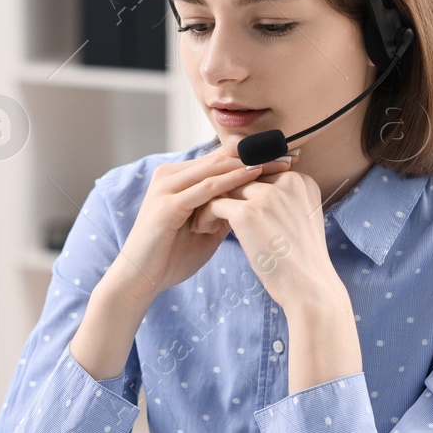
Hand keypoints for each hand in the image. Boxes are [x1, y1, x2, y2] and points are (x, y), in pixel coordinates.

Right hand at [109, 143, 295, 302]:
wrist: (141, 279)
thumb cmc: (172, 257)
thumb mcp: (207, 229)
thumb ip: (226, 211)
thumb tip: (254, 203)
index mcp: (179, 178)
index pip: (223, 159)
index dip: (256, 156)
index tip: (287, 157)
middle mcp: (171, 175)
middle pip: (222, 157)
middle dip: (259, 155)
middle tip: (291, 153)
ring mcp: (167, 187)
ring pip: (216, 168)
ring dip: (251, 163)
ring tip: (280, 161)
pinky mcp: (167, 204)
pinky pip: (205, 188)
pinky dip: (231, 181)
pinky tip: (254, 176)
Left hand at [201, 166, 340, 313]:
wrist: (309, 287)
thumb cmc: (301, 261)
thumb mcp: (299, 221)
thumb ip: (281, 202)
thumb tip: (249, 195)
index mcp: (301, 181)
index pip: (260, 175)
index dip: (243, 192)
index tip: (232, 208)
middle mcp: (287, 181)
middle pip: (242, 179)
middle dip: (226, 195)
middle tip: (211, 214)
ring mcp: (267, 196)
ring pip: (225, 187)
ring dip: (211, 204)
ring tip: (204, 223)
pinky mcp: (247, 213)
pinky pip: (214, 204)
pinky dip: (205, 216)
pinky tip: (203, 230)